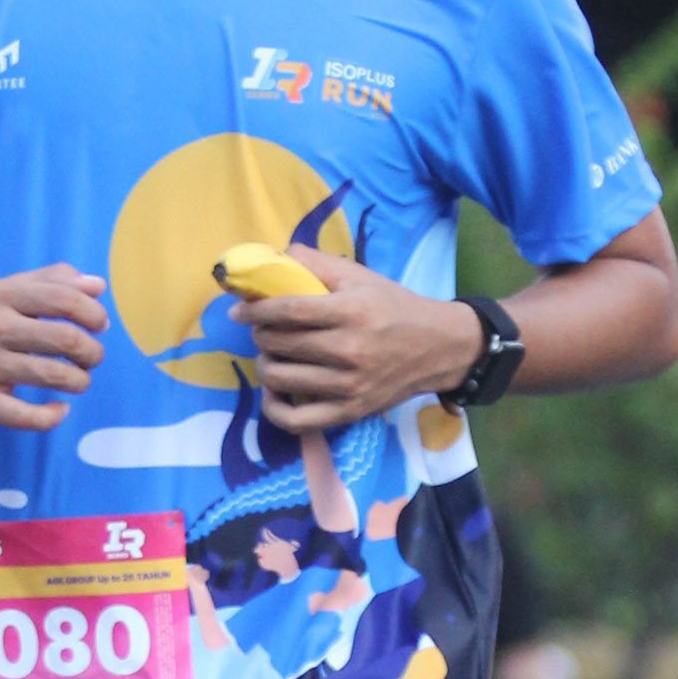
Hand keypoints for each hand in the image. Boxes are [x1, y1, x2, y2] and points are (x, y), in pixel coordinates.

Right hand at [0, 264, 105, 430]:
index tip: (98, 327)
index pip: (64, 299)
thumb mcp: (0, 291)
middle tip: (90, 359)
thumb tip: (97, 285)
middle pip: (67, 340)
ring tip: (77, 381)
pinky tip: (58, 408)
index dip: (94, 314)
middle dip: (92, 353)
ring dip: (79, 382)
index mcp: (2, 295)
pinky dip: (53, 415)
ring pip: (54, 377)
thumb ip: (48, 283)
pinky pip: (29, 417)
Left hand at [239, 260, 483, 432]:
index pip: (290, 311)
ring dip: (265, 364)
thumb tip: (273, 258)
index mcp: (352, 312)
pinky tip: (274, 391)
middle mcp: (350, 351)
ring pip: (282, 379)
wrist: (437, 348)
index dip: (257, 309)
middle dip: (261, 334)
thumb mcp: (361, 277)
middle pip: (282, 344)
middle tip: (261, 329)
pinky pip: (296, 421)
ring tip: (270, 355)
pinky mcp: (349, 412)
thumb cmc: (394, 307)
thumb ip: (316, 264)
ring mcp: (349, 386)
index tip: (239, 310)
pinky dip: (273, 408)